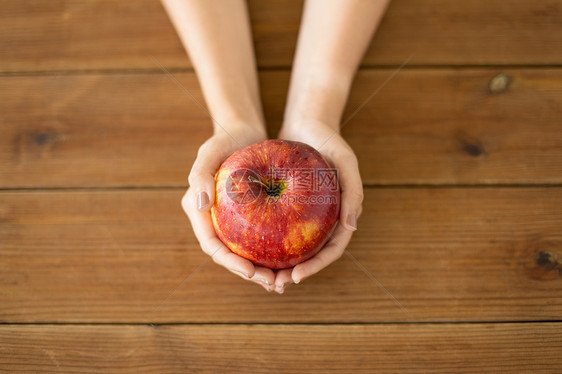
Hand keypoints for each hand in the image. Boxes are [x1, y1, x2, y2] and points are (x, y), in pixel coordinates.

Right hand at [181, 125, 277, 290]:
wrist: (242, 131)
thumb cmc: (225, 138)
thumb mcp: (209, 151)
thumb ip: (200, 175)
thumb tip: (200, 205)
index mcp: (199, 211)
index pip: (212, 245)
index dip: (230, 262)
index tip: (251, 272)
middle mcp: (213, 220)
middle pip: (230, 255)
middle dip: (250, 273)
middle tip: (273, 284)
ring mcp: (231, 220)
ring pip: (246, 252)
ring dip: (262, 269)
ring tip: (283, 281)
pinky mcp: (248, 217)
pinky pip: (259, 238)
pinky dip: (272, 252)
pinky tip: (292, 261)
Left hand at [273, 120, 363, 293]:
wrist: (307, 121)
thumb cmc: (329, 139)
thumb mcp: (346, 160)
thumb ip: (353, 191)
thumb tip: (352, 227)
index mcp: (340, 216)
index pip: (331, 250)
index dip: (315, 267)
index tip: (295, 277)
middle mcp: (322, 220)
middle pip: (310, 255)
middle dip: (293, 273)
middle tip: (272, 284)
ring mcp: (304, 214)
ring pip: (291, 247)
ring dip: (277, 264)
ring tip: (258, 275)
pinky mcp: (287, 206)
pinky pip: (275, 227)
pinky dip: (265, 241)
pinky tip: (247, 249)